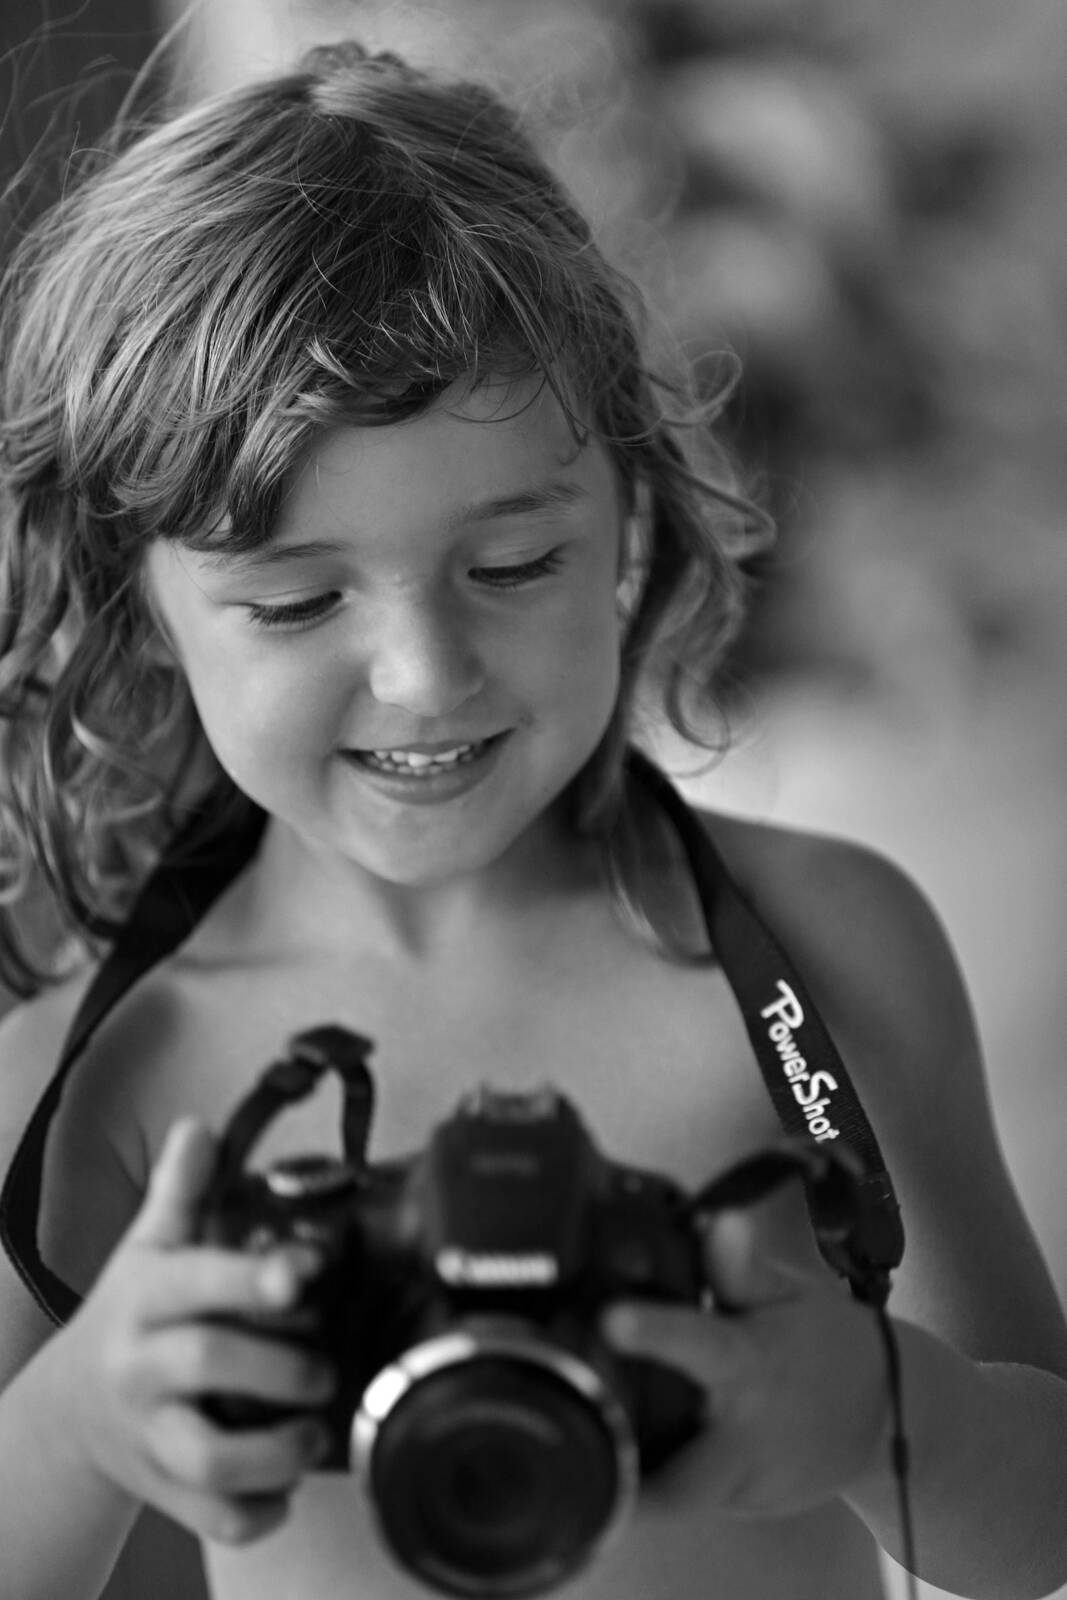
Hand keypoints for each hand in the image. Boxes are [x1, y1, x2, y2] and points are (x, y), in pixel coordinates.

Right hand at [51, 1119, 336, 1544]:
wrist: (70, 1410)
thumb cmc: (133, 1316)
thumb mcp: (149, 1247)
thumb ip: (182, 1189)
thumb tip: (199, 1125)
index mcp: (148, 1297)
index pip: (197, 1281)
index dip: (251, 1278)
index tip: (302, 1273)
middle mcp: (143, 1365)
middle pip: (207, 1362)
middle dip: (279, 1364)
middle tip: (325, 1368)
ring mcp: (150, 1433)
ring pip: (207, 1456)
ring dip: (274, 1450)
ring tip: (313, 1433)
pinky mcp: (163, 1490)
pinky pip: (211, 1517)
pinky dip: (256, 1513)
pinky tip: (286, 1490)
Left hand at [603, 1209, 891, 1515]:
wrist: (892, 1416)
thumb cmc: (827, 1344)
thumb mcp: (790, 1296)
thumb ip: (741, 1268)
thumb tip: (718, 1223)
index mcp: (750, 1366)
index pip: (698, 1345)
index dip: (652, 1332)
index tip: (610, 1319)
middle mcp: (744, 1438)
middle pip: (673, 1486)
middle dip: (622, 1481)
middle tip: (564, 1460)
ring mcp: (745, 1486)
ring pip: (674, 1498)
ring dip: (634, 1480)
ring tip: (587, 1451)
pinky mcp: (743, 1507)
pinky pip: (690, 1497)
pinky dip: (660, 1477)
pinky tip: (635, 1449)